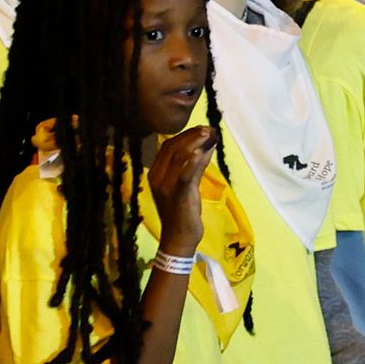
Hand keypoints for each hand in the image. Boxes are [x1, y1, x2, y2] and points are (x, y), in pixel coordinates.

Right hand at [147, 128, 212, 258]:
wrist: (179, 236)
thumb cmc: (183, 210)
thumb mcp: (187, 185)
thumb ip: (194, 166)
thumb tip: (206, 145)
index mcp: (155, 173)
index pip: (167, 146)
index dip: (185, 134)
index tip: (201, 127)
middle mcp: (157, 177)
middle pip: (172, 148)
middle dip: (191, 136)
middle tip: (208, 128)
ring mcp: (166, 186)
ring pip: (178, 157)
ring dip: (195, 143)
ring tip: (209, 134)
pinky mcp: (178, 195)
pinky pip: (184, 175)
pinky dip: (192, 162)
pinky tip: (201, 151)